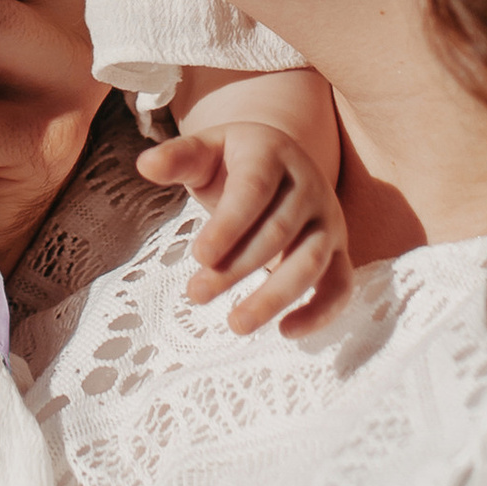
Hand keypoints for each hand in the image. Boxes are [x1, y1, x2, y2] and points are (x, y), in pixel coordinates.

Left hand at [143, 118, 353, 336]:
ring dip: (274, 296)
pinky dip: (321, 312)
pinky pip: (340, 285)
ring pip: (311, 262)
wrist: (283, 163)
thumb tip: (146, 165)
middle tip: (195, 293)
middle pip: (277, 231)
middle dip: (236, 267)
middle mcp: (308, 186)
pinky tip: (286, 332)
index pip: (253, 190)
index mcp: (272, 155)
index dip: (229, 224)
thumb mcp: (206, 152)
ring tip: (236, 325)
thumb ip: (178, 159)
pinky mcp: (339, 251)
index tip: (199, 256)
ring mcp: (328, 220)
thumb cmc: (234, 164)